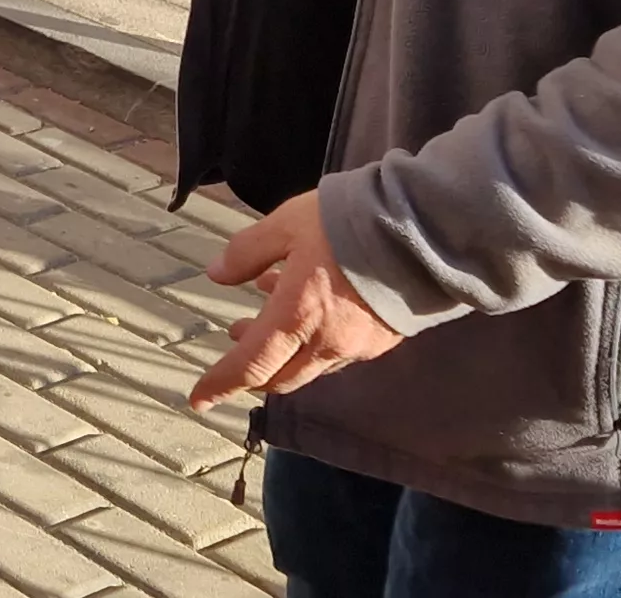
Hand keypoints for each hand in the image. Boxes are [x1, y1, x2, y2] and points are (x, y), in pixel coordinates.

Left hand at [187, 188, 405, 409]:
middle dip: (251, 372)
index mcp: (297, 317)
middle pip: (280, 377)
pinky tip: (307, 312)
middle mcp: (326, 343)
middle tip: (234, 347)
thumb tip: (216, 274)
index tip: (198, 399)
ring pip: (309, 368)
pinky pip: (337, 355)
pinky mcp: (382, 340)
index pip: (250, 366)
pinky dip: (312, 343)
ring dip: (282, 355)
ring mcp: (358, 346)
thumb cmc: (348, 221)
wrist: (422, 229)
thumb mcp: (287, 224)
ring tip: (262, 325)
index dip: (221, 384)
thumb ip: (248, 252)